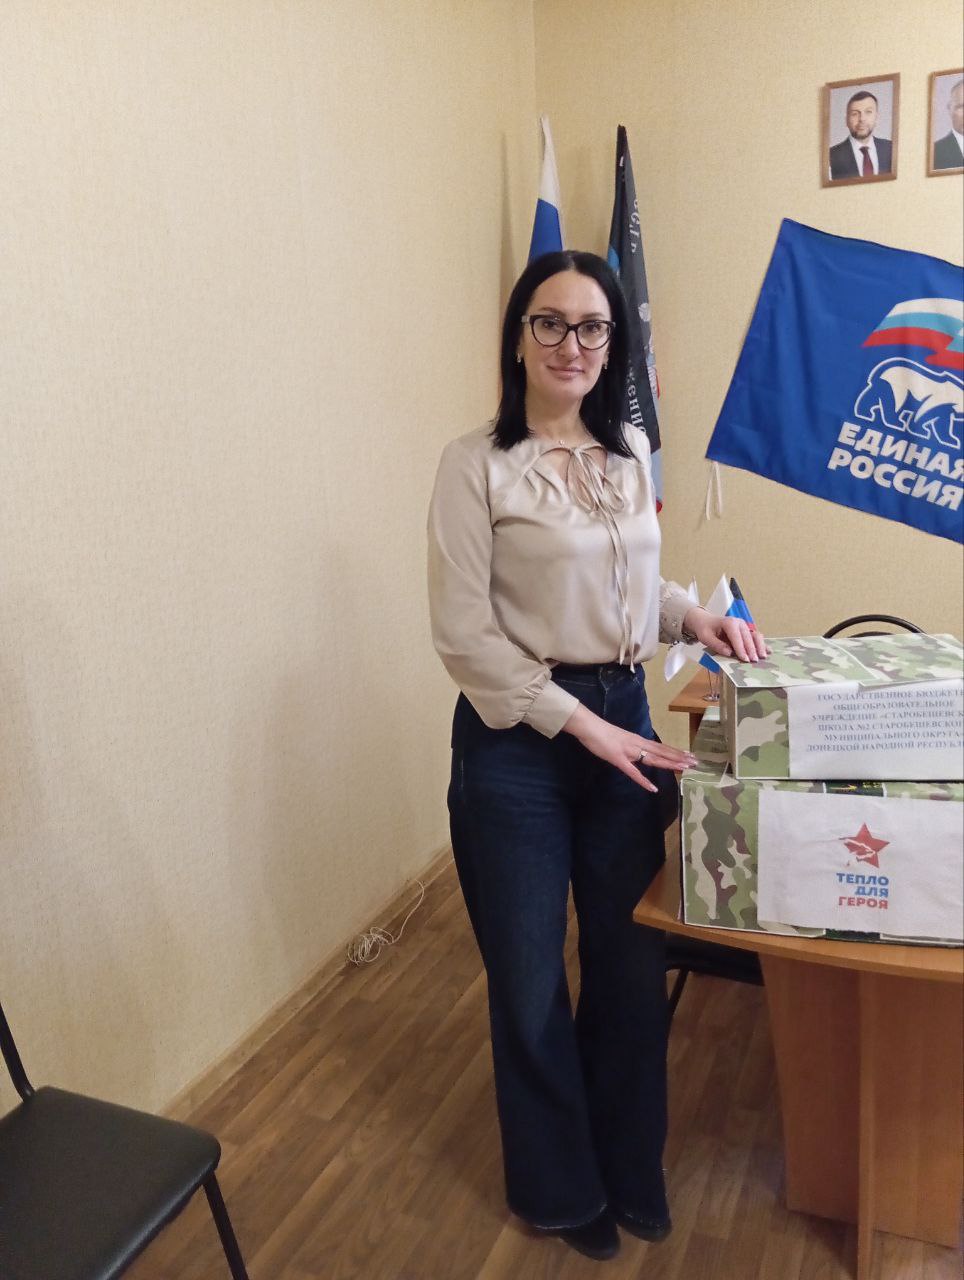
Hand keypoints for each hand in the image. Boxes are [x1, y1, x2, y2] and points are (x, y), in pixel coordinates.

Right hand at [563, 704, 697, 790]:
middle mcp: (638, 745)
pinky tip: (652, 788)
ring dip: (669, 764)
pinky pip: (633, 772)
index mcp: (639, 741)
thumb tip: (639, 754)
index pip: (661, 747)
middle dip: (679, 758)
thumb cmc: (603, 733)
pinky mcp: (619, 759)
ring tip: (683, 769)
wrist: (589, 726)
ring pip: (653, 759)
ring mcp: (630, 752)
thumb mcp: (622, 740)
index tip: (689, 755)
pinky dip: (643, 781)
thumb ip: (632, 747)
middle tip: (695, 763)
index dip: (676, 752)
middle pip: (662, 752)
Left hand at [683, 606, 769, 662]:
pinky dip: (762, 644)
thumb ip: (717, 645)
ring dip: (760, 646)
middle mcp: (739, 623)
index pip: (737, 637)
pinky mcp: (747, 631)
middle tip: (754, 661)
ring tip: (763, 657)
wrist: (706, 621)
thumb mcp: (706, 637)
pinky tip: (768, 651)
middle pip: (748, 637)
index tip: (744, 659)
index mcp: (729, 622)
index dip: (741, 649)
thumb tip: (729, 653)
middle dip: (752, 650)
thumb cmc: (705, 629)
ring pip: (756, 636)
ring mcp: (745, 626)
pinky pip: (756, 637)